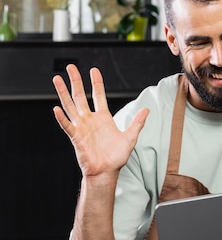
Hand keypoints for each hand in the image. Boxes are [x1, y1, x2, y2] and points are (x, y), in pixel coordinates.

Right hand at [52, 64, 148, 179]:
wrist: (106, 172)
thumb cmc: (117, 157)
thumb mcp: (130, 137)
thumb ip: (137, 123)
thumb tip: (147, 110)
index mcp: (103, 117)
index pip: (98, 95)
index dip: (96, 82)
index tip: (93, 70)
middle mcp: (90, 119)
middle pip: (80, 96)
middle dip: (75, 81)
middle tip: (70, 67)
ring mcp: (81, 127)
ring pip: (70, 106)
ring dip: (63, 93)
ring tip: (57, 79)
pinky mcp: (76, 137)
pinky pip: (67, 125)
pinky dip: (61, 118)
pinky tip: (56, 109)